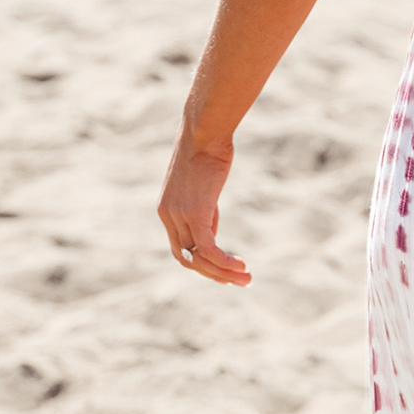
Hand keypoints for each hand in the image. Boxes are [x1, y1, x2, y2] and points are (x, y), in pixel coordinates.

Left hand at [157, 130, 250, 285]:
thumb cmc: (206, 148)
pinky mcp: (195, 213)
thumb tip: (210, 225)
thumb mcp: (202, 183)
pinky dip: (224, 262)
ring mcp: (179, 215)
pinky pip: (207, 249)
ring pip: (198, 259)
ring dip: (223, 273)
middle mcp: (168, 216)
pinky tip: (242, 267)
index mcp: (166, 210)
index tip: (225, 269)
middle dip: (213, 275)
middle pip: (186, 259)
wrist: (204, 131)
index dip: (201, 263)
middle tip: (238, 282)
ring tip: (247, 279)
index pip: (180, 247)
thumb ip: (203, 207)